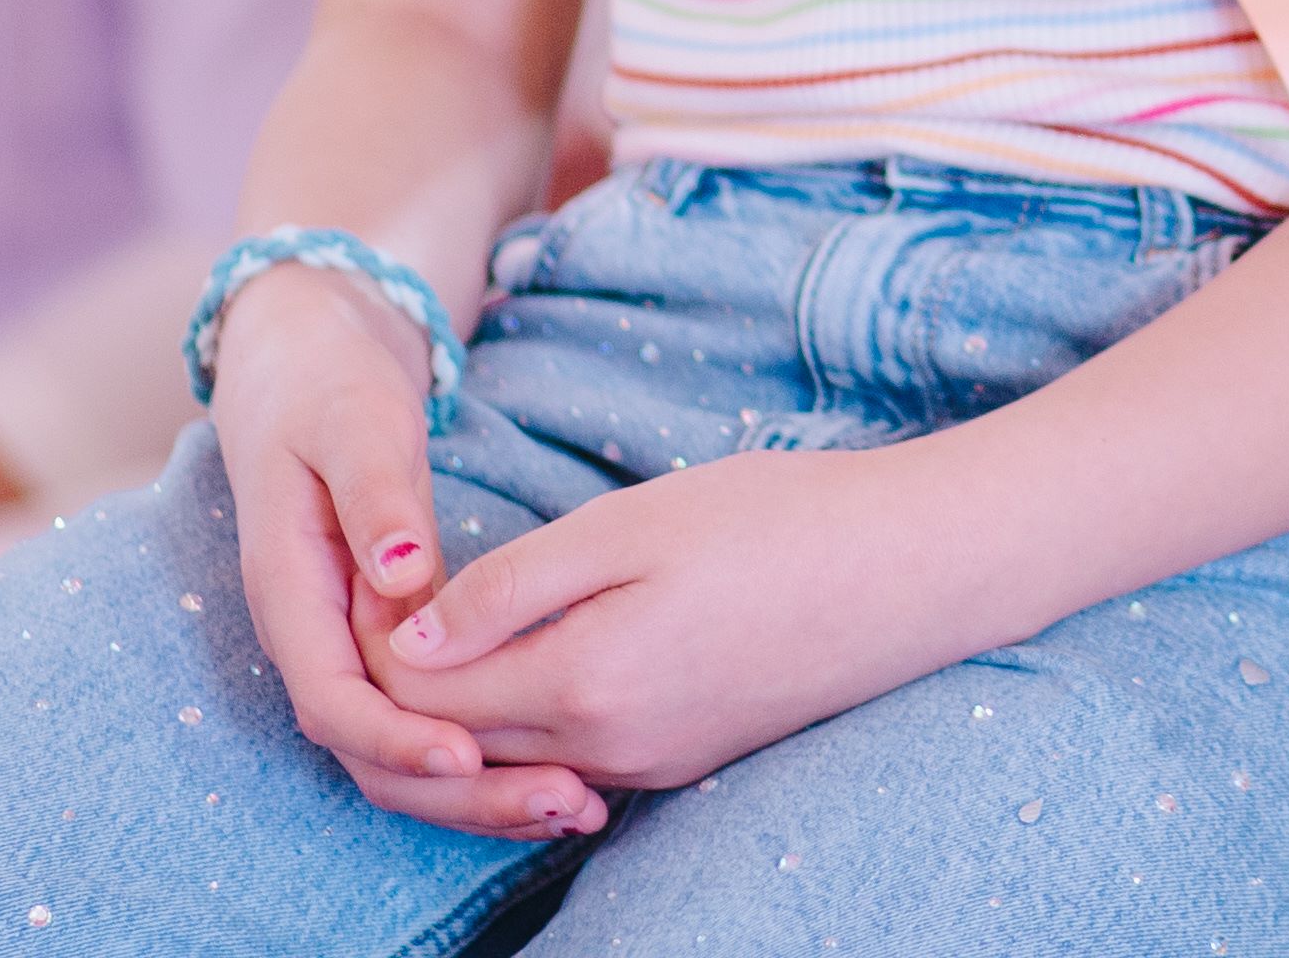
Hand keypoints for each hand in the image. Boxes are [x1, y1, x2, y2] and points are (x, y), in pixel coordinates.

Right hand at [210, 262, 597, 844]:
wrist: (301, 364)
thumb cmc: (327, 387)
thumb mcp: (353, 425)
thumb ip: (375, 498)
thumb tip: (404, 576)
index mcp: (289, 592)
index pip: (332, 701)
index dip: (397, 737)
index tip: (472, 754)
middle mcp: (313, 632)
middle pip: (369, 748)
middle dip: (456, 789)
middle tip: (559, 800)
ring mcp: (346, 637)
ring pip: (398, 743)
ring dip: (479, 784)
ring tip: (576, 803)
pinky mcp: (385, 633)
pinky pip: (425, 709)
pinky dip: (484, 742)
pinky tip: (560, 760)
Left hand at [363, 435, 993, 795]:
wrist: (916, 572)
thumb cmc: (781, 521)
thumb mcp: (636, 523)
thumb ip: (513, 585)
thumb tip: (407, 635)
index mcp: (582, 683)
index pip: (420, 695)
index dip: (376, 640)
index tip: (372, 575)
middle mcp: (606, 749)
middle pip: (450, 752)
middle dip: (399, 692)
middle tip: (383, 607)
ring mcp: (650, 764)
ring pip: (507, 766)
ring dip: (458, 716)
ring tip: (445, 630)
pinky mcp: (685, 760)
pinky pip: (570, 762)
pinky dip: (523, 730)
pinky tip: (527, 665)